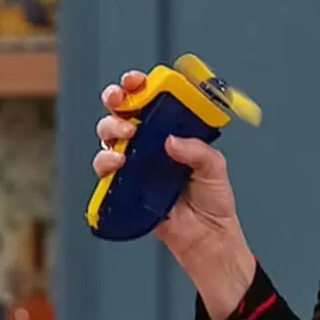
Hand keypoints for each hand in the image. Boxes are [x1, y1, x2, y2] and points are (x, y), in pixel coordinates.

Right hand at [94, 70, 255, 319]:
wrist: (206, 238)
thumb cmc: (213, 200)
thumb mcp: (214, 168)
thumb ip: (197, 151)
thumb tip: (170, 141)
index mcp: (174, 132)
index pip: (153, 100)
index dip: (140, 86)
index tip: (137, 81)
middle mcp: (151, 144)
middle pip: (124, 112)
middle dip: (116, 99)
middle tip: (121, 101)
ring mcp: (136, 164)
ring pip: (110, 135)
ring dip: (111, 129)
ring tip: (126, 136)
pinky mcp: (124, 186)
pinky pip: (105, 169)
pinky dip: (105, 161)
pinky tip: (117, 162)